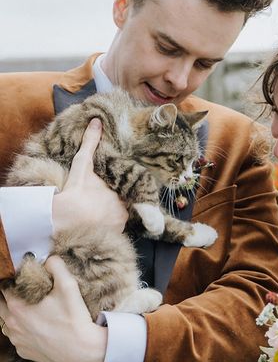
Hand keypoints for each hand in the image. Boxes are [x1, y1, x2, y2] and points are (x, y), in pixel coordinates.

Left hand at [0, 256, 106, 361]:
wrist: (82, 351)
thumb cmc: (74, 320)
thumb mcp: (68, 286)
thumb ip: (56, 266)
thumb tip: (49, 259)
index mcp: (17, 307)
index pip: (4, 287)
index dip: (13, 280)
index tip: (23, 279)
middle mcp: (12, 325)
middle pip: (0, 305)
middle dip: (8, 297)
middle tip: (23, 293)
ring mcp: (17, 341)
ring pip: (6, 323)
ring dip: (14, 314)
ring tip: (32, 309)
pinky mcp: (24, 352)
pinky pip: (17, 338)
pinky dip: (23, 330)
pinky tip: (38, 327)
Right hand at [52, 118, 127, 233]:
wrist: (66, 219)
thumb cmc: (76, 191)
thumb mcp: (83, 164)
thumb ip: (91, 142)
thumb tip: (97, 121)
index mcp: (121, 193)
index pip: (127, 192)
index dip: (121, 191)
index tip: (113, 191)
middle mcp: (124, 211)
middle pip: (124, 207)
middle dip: (117, 205)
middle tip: (103, 204)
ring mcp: (118, 227)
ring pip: (118, 221)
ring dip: (112, 219)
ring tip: (98, 217)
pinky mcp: (109, 240)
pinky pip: (111, 235)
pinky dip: (106, 232)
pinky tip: (96, 229)